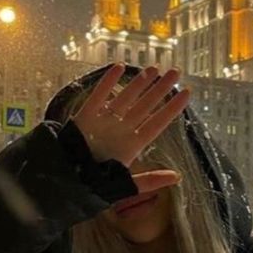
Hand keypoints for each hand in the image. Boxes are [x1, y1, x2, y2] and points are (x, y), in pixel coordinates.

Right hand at [71, 64, 190, 192]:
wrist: (65, 182)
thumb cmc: (94, 185)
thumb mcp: (126, 185)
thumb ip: (151, 180)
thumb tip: (178, 177)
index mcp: (133, 144)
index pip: (157, 123)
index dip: (172, 108)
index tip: (187, 93)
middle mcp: (121, 129)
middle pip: (145, 105)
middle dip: (161, 89)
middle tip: (176, 72)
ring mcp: (104, 121)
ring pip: (125, 97)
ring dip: (139, 83)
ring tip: (154, 69)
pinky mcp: (86, 116)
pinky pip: (98, 96)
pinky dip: (107, 82)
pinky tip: (119, 67)